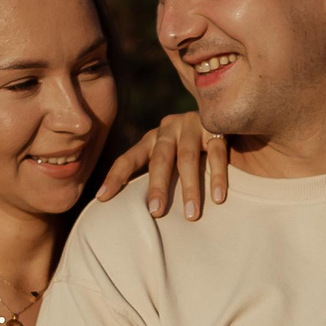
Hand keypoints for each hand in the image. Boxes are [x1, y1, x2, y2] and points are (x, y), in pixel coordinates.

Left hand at [94, 110, 228, 218]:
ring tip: (191, 215)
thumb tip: (141, 210)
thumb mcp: (171, 156)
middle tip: (156, 212)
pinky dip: (217, 178)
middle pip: (159, 160)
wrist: (224, 111)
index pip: (129, 158)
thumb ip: (158, 174)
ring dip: (189, 188)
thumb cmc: (193, 148)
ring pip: (187, 159)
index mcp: (152, 139)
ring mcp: (192, 126)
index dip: (115, 177)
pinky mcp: (217, 129)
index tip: (102, 198)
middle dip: (157, 187)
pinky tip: (218, 199)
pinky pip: (216, 155)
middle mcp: (169, 129)